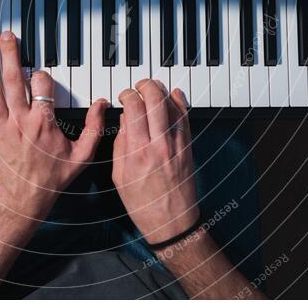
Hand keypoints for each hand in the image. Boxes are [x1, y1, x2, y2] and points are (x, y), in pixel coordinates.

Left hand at [0, 31, 107, 220]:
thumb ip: (94, 127)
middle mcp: (20, 120)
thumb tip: (102, 104)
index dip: (42, 75)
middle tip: (7, 36)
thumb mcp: (82, 154)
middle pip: (13, 80)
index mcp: (43, 122)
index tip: (42, 76)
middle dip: (10, 55)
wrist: (27, 198)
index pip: (41, 85)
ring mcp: (2, 126)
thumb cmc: (54, 176)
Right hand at [112, 79, 198, 244]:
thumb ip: (121, 144)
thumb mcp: (119, 176)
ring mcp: (176, 145)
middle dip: (145, 85)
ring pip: (172, 105)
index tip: (124, 95)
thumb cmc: (143, 203)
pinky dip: (180, 102)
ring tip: (153, 88)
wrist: (172, 221)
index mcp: (137, 152)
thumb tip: (124, 119)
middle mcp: (158, 145)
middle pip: (155, 100)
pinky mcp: (188, 147)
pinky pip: (185, 118)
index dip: (128, 94)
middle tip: (139, 86)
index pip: (133, 108)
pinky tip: (173, 95)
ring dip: (162, 90)